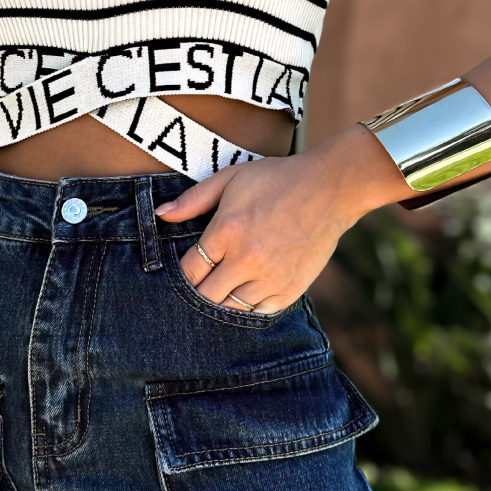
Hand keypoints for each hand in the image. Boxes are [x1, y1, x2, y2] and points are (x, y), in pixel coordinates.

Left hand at [155, 126, 395, 312]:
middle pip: (206, 295)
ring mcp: (270, 277)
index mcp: (227, 231)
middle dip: (198, 292)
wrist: (330, 188)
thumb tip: (161, 215)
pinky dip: (249, 306)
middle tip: (200, 286)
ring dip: (222, 302)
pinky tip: (246, 293)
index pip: (190, 270)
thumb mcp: (230, 178)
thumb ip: (193, 200)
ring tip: (221, 291)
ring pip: (231, 308)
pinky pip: (259, 312)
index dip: (183, 275)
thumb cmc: (277, 179)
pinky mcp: (291, 289)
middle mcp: (247, 259)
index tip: (187, 271)